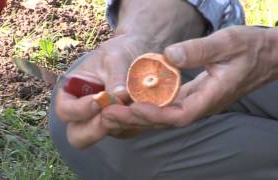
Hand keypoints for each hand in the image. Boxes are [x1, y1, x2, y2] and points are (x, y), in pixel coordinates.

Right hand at [54, 0, 206, 148]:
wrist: (138, 53)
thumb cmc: (119, 51)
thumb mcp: (115, 57)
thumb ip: (115, 76)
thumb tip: (119, 96)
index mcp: (72, 93)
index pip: (66, 111)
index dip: (80, 110)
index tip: (99, 99)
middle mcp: (85, 113)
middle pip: (79, 136)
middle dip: (96, 129)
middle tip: (114, 113)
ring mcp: (105, 121)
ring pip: (108, 134)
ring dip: (124, 123)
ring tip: (140, 105)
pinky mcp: (125, 124)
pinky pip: (130, 130)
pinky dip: (139, 122)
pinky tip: (150, 107)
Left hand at [102, 26, 277, 127]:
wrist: (265, 57)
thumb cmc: (250, 49)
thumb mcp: (227, 43)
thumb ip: (199, 50)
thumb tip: (168, 56)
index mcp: (210, 97)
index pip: (179, 114)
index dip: (154, 114)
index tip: (132, 106)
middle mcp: (200, 105)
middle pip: (164, 121)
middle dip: (135, 119)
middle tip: (109, 113)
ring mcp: (194, 103)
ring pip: (161, 116)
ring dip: (136, 115)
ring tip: (111, 111)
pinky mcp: (190, 97)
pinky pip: (165, 107)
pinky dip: (146, 107)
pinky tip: (129, 103)